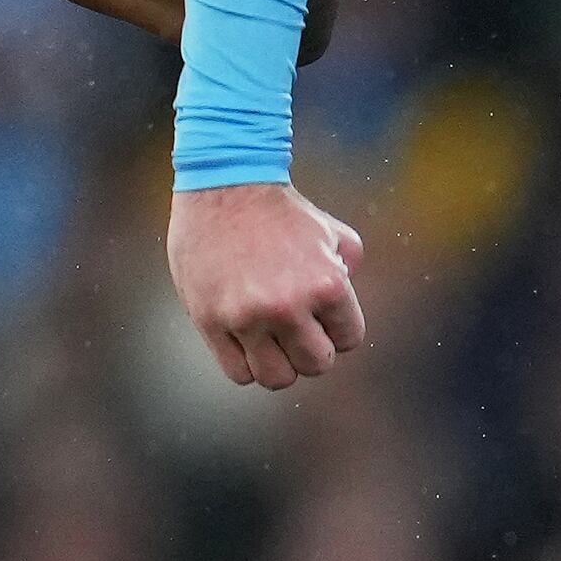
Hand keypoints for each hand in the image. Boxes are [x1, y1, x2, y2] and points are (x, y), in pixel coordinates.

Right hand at [169, 181, 366, 387]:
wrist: (224, 183)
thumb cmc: (280, 210)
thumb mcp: (331, 232)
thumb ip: (349, 268)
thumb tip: (342, 308)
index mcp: (326, 285)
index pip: (348, 340)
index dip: (338, 329)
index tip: (322, 315)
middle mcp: (287, 306)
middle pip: (316, 365)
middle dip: (312, 349)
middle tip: (298, 328)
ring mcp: (246, 317)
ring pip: (277, 377)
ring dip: (279, 362)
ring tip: (271, 338)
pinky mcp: (211, 321)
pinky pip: (238, 372)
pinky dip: (246, 362)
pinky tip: (246, 338)